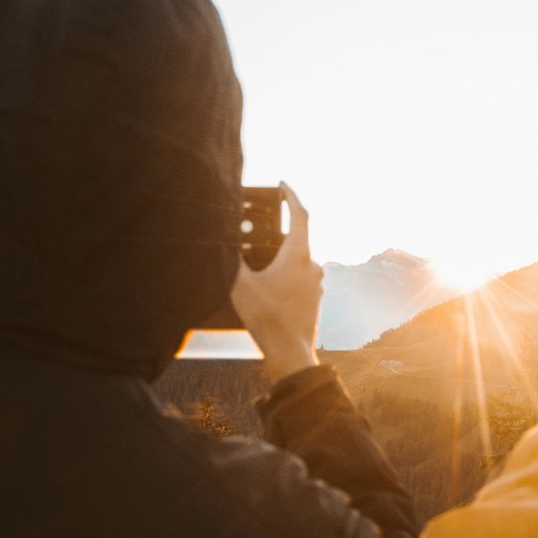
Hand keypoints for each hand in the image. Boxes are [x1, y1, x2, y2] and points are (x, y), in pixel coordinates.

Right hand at [231, 183, 323, 383]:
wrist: (290, 353)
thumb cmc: (267, 317)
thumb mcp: (240, 286)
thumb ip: (231, 260)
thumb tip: (221, 241)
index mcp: (298, 255)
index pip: (300, 215)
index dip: (291, 196)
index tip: (282, 185)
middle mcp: (312, 266)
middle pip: (298, 237)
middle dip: (279, 230)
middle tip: (259, 228)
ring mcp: (316, 283)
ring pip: (299, 259)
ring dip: (282, 254)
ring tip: (261, 260)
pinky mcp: (314, 298)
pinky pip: (301, 277)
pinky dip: (287, 273)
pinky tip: (270, 283)